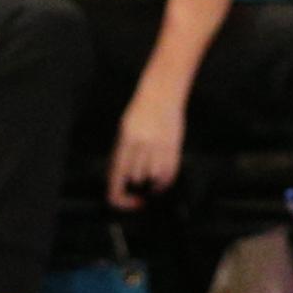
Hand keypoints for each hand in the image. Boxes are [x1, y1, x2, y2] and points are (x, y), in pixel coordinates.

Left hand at [108, 80, 185, 206]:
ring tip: (152, 163)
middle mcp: (142, 145)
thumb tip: (119, 183)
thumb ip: (119, 157)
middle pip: (136, 179)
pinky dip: (165, 180)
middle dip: (136, 177)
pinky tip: (161, 175)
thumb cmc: (139, 112)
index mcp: (124, 142)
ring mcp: (160, 146)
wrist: (162, 92)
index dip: (122, 200)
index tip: (129, 200)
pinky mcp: (174, 146)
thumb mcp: (122, 132)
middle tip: (140, 166)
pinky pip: (169, 175)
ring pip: (153, 178)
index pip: (117, 183)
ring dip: (152, 177)